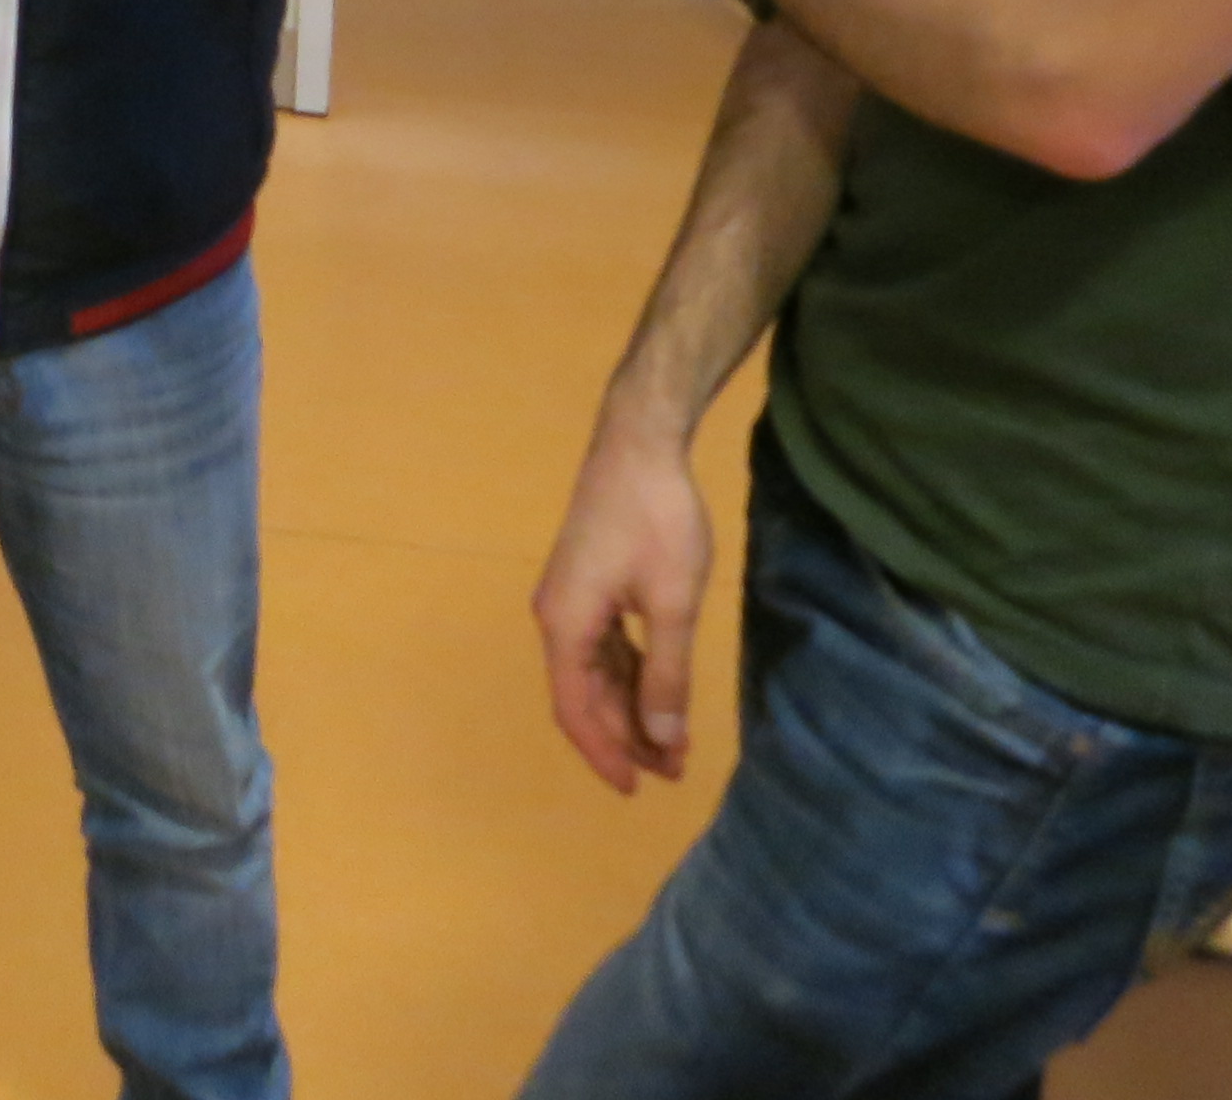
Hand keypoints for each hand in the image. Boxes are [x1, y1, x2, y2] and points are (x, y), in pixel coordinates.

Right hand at [532, 418, 715, 793]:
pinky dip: (631, 674)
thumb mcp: (672, 602)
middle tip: (673, 770)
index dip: (605, 753)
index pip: (576, 710)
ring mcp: (570, 599)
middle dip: (626, 736)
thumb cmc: (657, 520)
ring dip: (631, 708)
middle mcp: (557, 617)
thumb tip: (662, 739)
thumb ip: (667, 674)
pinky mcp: (589, 582)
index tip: (636, 789)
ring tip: (675, 742)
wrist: (639, 441)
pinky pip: (604, 646)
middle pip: (584, 694)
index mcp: (566, 625)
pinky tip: (661, 691)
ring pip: (596, 672)